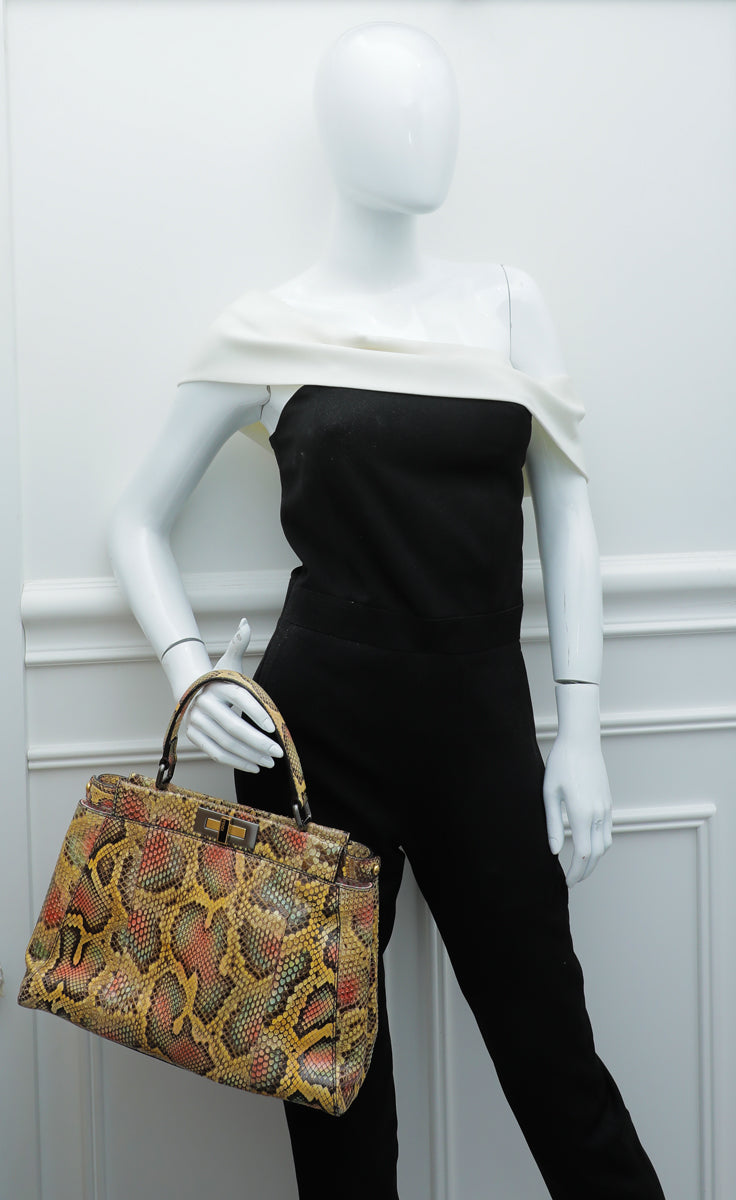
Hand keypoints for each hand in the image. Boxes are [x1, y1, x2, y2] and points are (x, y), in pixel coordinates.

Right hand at [181, 619, 283, 772]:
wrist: (188, 688)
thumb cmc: (217, 676)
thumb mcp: (228, 661)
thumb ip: (238, 643)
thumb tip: (245, 623)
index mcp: (217, 684)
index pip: (239, 699)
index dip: (256, 713)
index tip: (274, 727)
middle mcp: (204, 704)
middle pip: (233, 726)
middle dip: (257, 742)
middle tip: (278, 752)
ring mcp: (197, 722)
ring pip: (225, 743)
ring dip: (249, 755)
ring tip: (269, 761)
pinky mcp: (194, 736)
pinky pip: (216, 753)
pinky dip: (236, 762)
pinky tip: (254, 766)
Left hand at [543, 684, 612, 885]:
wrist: (581, 741)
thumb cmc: (560, 764)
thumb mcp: (549, 794)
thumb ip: (553, 825)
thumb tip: (555, 851)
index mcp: (581, 813)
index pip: (583, 855)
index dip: (575, 872)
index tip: (565, 881)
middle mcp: (598, 813)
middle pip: (597, 854)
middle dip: (585, 871)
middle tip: (571, 880)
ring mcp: (606, 807)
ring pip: (606, 844)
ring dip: (595, 859)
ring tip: (579, 867)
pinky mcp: (608, 802)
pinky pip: (607, 830)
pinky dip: (600, 844)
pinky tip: (588, 846)